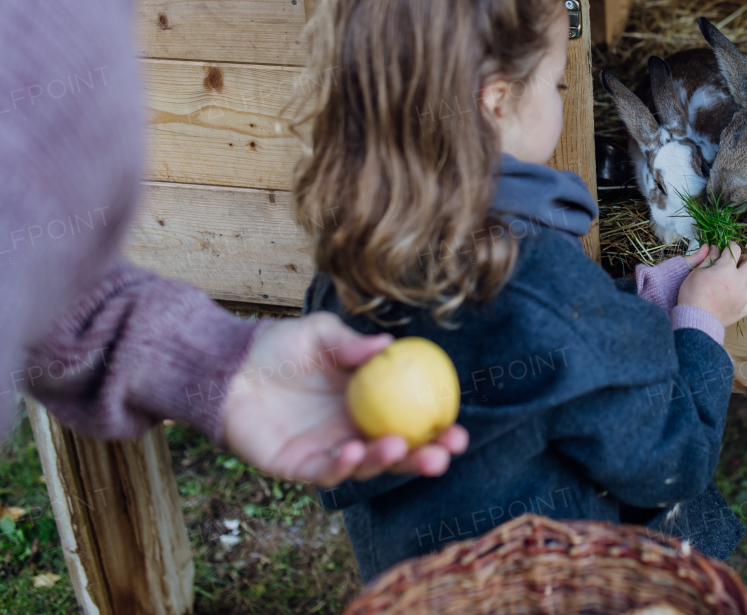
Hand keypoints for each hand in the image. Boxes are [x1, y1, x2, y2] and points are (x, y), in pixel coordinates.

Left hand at [221, 313, 468, 487]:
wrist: (229, 368)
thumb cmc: (277, 346)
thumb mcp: (320, 333)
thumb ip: (351, 343)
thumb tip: (389, 344)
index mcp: (368, 403)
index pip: (411, 421)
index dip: (436, 429)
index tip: (458, 428)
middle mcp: (353, 431)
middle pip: (398, 452)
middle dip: (426, 458)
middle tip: (447, 453)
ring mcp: (327, 451)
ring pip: (366, 467)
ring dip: (386, 462)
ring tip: (400, 446)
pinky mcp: (297, 466)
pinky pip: (325, 472)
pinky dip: (343, 466)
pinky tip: (354, 451)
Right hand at [676, 242, 746, 327]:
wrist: (695, 320)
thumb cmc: (692, 294)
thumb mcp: (696, 272)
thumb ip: (708, 259)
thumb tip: (715, 249)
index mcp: (726, 269)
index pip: (734, 249)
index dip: (730, 246)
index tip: (725, 249)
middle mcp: (738, 281)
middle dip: (746, 259)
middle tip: (738, 263)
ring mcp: (743, 297)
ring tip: (746, 279)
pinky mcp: (742, 311)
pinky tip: (742, 297)